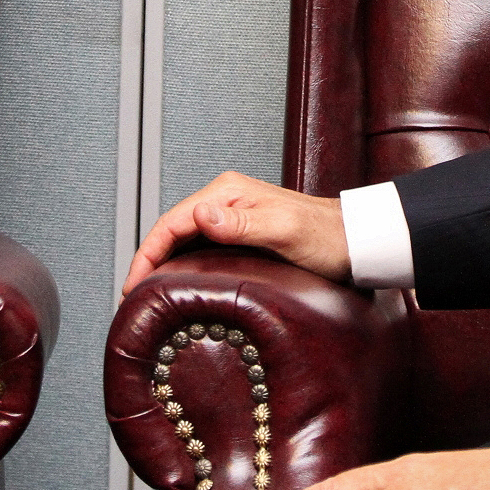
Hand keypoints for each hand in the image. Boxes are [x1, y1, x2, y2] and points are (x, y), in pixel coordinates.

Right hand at [124, 171, 349, 292]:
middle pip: (172, 228)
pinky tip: (179, 283)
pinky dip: (182, 263)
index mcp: (229, 193)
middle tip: (132, 297)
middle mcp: (227, 199)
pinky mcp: (242, 232)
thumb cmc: (328, 237)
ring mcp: (234, 215)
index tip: (133, 285)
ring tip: (148, 293)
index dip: (147, 253)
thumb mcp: (286, 231)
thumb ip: (243, 223)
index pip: (172, 221)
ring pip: (184, 237)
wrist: (357, 240)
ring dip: (162, 262)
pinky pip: (201, 246)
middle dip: (147, 259)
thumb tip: (201, 214)